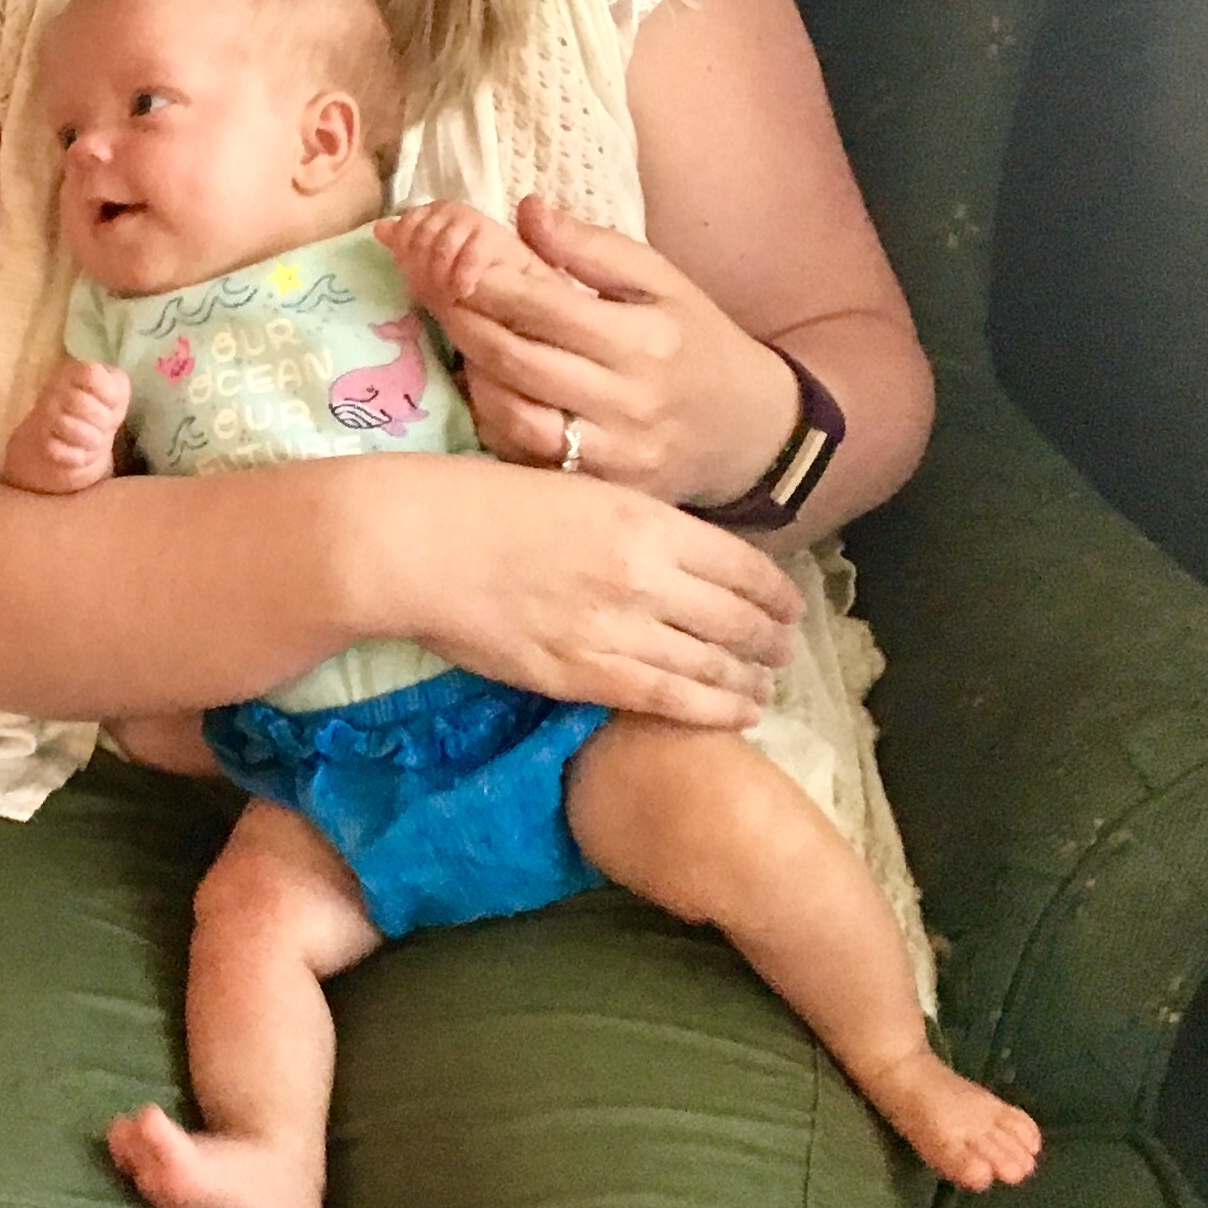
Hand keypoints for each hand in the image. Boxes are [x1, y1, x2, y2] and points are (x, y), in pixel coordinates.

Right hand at [0, 359, 128, 494]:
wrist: (70, 436)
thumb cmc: (99, 408)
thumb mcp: (115, 390)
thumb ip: (118, 385)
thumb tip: (115, 396)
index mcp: (73, 372)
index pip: (90, 374)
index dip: (109, 392)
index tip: (113, 403)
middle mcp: (54, 391)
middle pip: (82, 403)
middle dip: (103, 420)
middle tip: (107, 426)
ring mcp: (44, 417)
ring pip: (69, 427)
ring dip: (93, 439)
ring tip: (97, 441)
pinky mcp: (43, 443)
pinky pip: (59, 451)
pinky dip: (78, 457)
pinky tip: (83, 454)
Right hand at [370, 456, 805, 729]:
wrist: (417, 544)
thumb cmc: (482, 503)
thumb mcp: (578, 491)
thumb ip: (635, 524)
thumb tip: (677, 552)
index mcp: (648, 522)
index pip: (746, 568)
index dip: (778, 595)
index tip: (790, 608)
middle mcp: (647, 578)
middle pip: (740, 622)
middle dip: (772, 643)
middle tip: (782, 655)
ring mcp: (617, 631)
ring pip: (713, 668)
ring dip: (750, 683)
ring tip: (763, 692)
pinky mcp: (582, 676)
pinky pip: (668, 702)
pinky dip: (714, 712)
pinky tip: (736, 716)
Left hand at [397, 193, 799, 507]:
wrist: (750, 435)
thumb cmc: (698, 345)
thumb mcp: (664, 283)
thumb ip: (594, 248)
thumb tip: (527, 210)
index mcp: (647, 341)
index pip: (547, 308)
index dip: (488, 283)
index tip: (450, 259)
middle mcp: (628, 402)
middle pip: (520, 361)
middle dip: (465, 322)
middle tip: (431, 292)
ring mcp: (611, 456)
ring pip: (515, 417)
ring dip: (474, 375)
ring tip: (457, 340)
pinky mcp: (598, 492)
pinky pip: (525, 460)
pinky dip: (495, 423)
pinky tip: (485, 391)